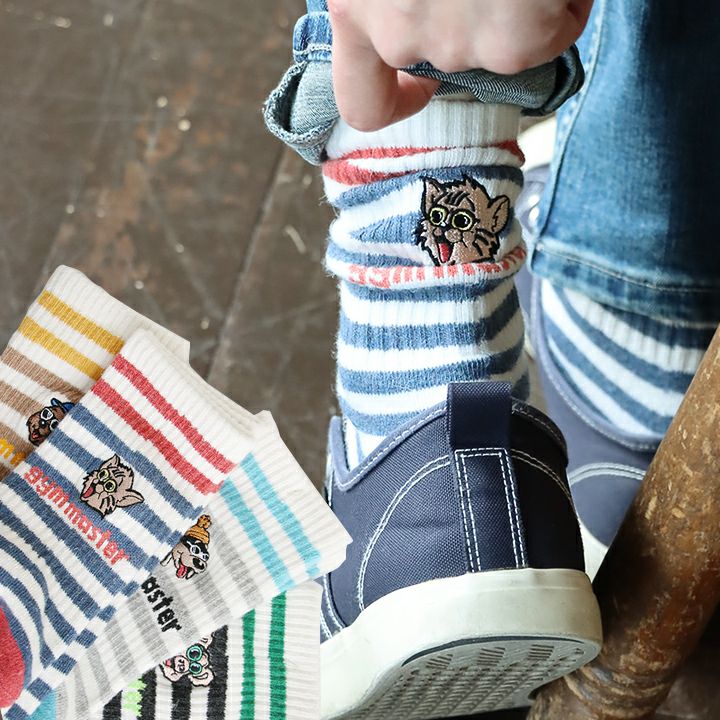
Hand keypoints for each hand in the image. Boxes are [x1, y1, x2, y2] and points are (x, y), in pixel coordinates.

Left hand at [328, 0, 592, 130]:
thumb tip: (435, 0)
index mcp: (356, 1)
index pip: (362, 101)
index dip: (399, 99)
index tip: (423, 87)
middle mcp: (396, 36)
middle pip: (444, 59)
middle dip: (474, 21)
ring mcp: (454, 45)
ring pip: (500, 43)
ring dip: (520, 5)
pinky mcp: (512, 42)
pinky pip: (553, 31)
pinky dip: (564, 2)